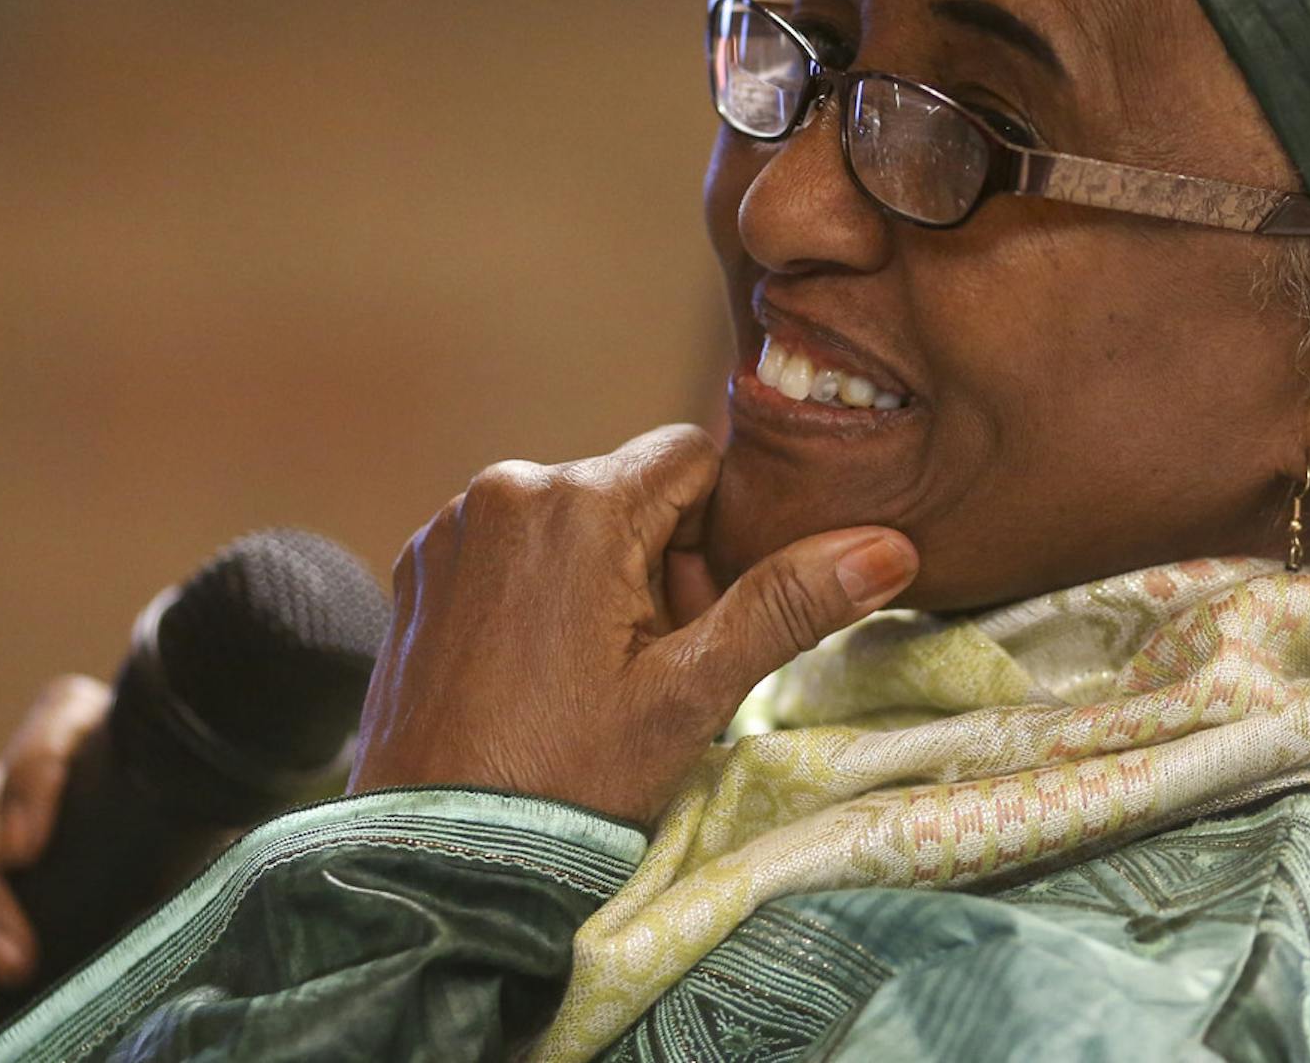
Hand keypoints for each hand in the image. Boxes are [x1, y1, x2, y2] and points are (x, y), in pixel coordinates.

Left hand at [349, 424, 917, 824]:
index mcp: (579, 502)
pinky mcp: (420, 567)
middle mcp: (503, 488)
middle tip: (652, 665)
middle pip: (630, 492)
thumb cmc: (566, 778)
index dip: (717, 535)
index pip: (693, 458)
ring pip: (570, 519)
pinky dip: (538, 591)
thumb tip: (889, 546)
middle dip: (660, 562)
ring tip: (594, 678)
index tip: (698, 618)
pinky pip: (508, 548)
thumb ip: (788, 604)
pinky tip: (538, 674)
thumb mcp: (691, 693)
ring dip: (601, 577)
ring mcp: (452, 527)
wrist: (436, 853)